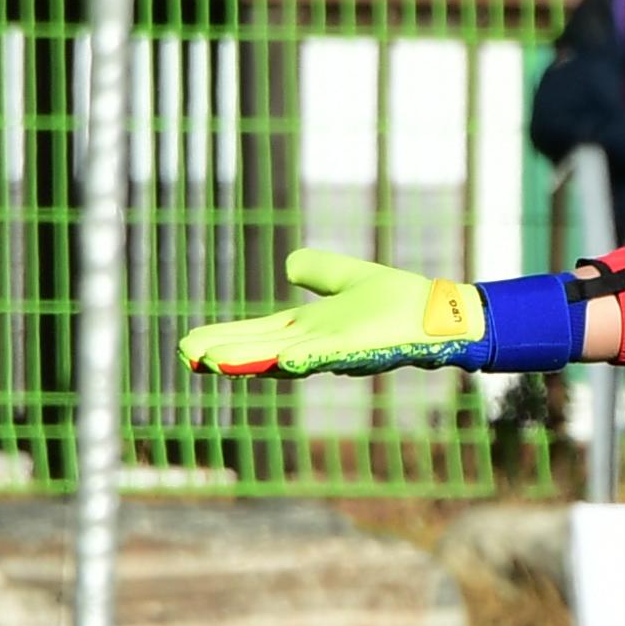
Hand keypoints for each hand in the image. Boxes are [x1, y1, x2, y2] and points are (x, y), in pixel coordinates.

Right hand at [180, 248, 584, 379]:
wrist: (437, 314)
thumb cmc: (398, 302)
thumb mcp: (345, 279)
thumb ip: (317, 271)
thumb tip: (289, 262)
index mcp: (307, 327)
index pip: (256, 334)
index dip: (225, 339)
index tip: (189, 346)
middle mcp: (314, 343)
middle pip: (258, 349)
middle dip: (225, 354)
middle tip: (187, 356)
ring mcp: (334, 348)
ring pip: (282, 357)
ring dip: (249, 362)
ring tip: (212, 362)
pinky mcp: (359, 348)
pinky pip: (327, 356)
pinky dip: (304, 358)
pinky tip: (282, 360)